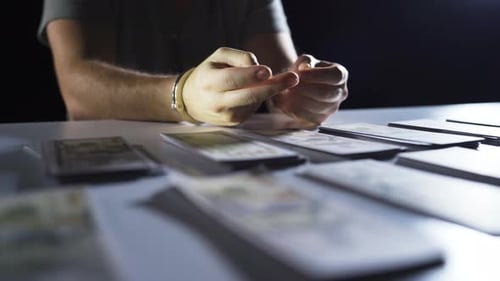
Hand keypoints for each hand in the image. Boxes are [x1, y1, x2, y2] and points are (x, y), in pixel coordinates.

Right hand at [182, 47, 298, 125]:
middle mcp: (216, 101)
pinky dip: (261, 98)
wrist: (193, 100)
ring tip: (286, 81)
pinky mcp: (235, 123)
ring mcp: (227, 116)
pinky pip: (253, 108)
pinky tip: (260, 90)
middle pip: (248, 96)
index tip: (267, 71)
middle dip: (273, 87)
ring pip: (255, 102)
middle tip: (293, 79)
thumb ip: (238, 56)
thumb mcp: (218, 57)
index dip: (250, 76)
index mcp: (208, 81)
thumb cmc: (209, 73)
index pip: (231, 79)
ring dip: (272, 91)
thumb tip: (258, 66)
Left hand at [270, 54, 348, 124]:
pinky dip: (297, 110)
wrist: (297, 86)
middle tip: (290, 86)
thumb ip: (305, 62)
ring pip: (317, 107)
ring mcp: (332, 108)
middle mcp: (340, 92)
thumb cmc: (303, 70)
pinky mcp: (321, 119)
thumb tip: (304, 70)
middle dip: (306, 89)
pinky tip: (288, 103)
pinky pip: (310, 117)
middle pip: (326, 94)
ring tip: (287, 93)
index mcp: (340, 75)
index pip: (335, 76)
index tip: (300, 74)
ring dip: (300, 100)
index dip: (318, 75)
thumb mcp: (305, 61)